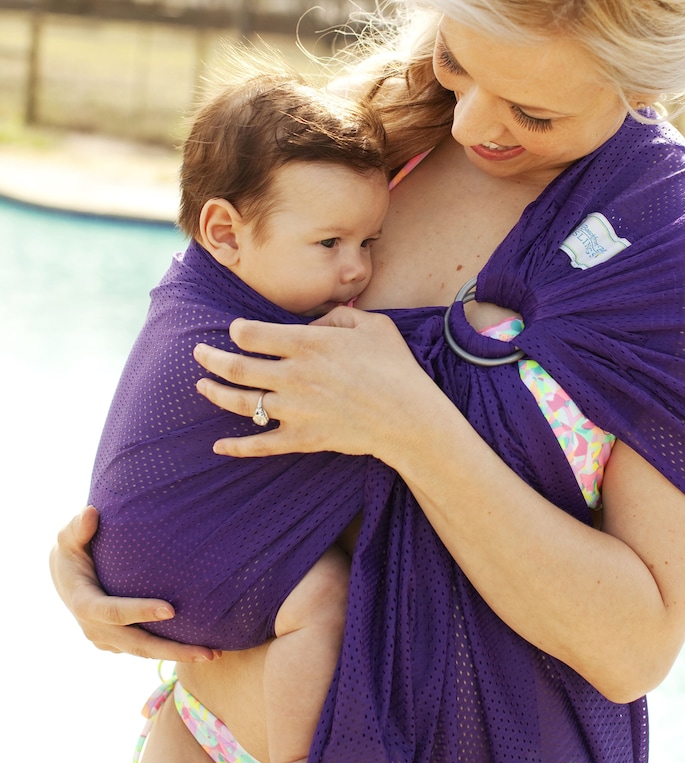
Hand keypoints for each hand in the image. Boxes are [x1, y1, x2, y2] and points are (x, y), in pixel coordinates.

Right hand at [50, 507, 217, 661]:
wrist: (65, 577)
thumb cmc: (73, 550)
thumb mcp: (69, 537)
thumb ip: (79, 528)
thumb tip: (91, 512)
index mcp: (84, 603)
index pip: (113, 611)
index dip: (141, 611)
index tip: (172, 610)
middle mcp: (95, 629)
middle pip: (137, 644)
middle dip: (172, 650)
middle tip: (208, 653)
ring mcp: (106, 640)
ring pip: (144, 652)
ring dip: (178, 654)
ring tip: (213, 654)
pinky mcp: (116, 643)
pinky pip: (145, 650)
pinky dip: (169, 650)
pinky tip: (199, 647)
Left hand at [194, 307, 450, 463]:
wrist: (410, 418)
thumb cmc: (395, 366)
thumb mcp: (371, 324)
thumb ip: (335, 316)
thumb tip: (311, 324)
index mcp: (307, 344)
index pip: (251, 334)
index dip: (237, 329)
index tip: (235, 329)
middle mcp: (293, 376)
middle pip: (236, 366)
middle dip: (210, 358)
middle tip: (197, 352)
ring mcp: (294, 410)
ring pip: (240, 402)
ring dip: (215, 393)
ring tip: (201, 385)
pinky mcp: (302, 439)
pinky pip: (260, 444)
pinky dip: (236, 446)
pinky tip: (218, 445)